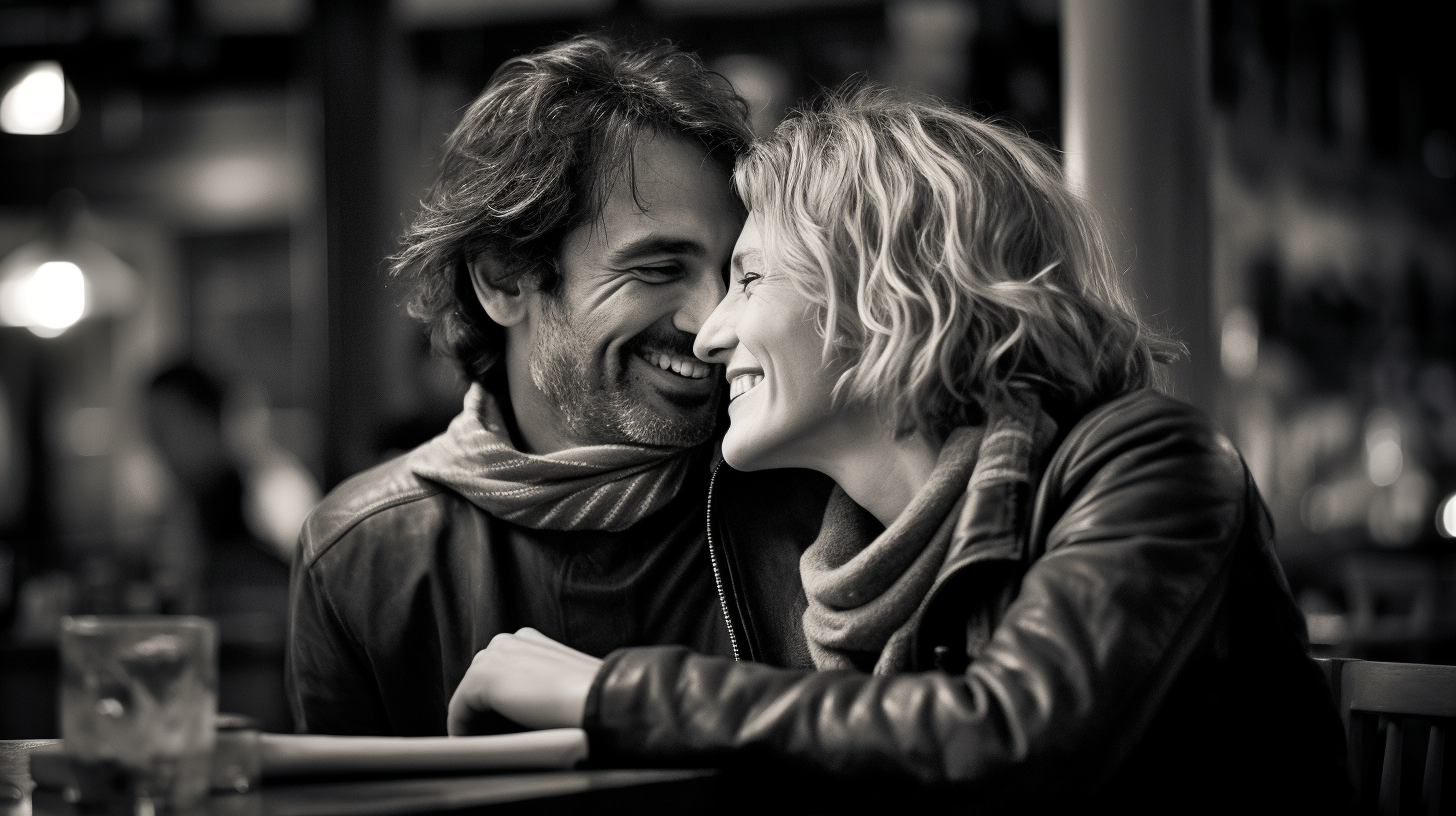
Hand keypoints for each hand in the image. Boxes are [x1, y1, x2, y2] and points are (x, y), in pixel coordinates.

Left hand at [447, 628, 602, 735]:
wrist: (596, 698)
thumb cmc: (588, 696)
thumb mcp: (562, 681)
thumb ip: (538, 684)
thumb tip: (521, 710)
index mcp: (528, 640)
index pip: (501, 672)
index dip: (498, 703)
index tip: (503, 729)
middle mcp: (507, 640)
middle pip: (481, 682)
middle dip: (484, 711)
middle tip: (494, 740)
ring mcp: (493, 656)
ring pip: (470, 696)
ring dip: (475, 721)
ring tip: (487, 746)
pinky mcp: (480, 678)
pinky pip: (459, 710)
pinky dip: (462, 730)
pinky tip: (476, 746)